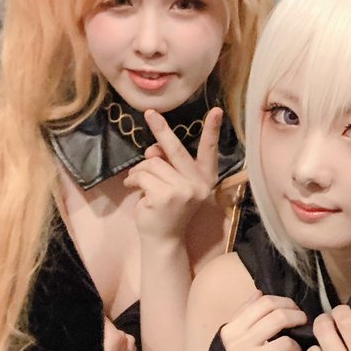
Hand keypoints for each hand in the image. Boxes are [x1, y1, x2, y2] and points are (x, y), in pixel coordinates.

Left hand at [123, 107, 221, 240]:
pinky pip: (143, 175)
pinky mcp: (167, 196)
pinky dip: (133, 180)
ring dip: (139, 171)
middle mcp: (198, 183)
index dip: (213, 131)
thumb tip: (154, 149)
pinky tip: (134, 188)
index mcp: (205, 179)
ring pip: (153, 163)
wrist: (164, 240)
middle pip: (176, 149)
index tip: (217, 111)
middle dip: (161, 130)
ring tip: (137, 182)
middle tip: (150, 113)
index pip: (210, 151)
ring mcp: (184, 190)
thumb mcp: (173, 184)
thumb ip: (168, 165)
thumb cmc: (167, 210)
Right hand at [220, 291, 306, 350]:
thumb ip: (245, 311)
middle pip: (278, 318)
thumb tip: (260, 293)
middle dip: (297, 316)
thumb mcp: (233, 330)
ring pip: (285, 344)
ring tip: (295, 349)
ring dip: (296, 345)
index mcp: (235, 327)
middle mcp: (242, 342)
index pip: (265, 303)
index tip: (293, 307)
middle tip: (302, 320)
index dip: (284, 301)